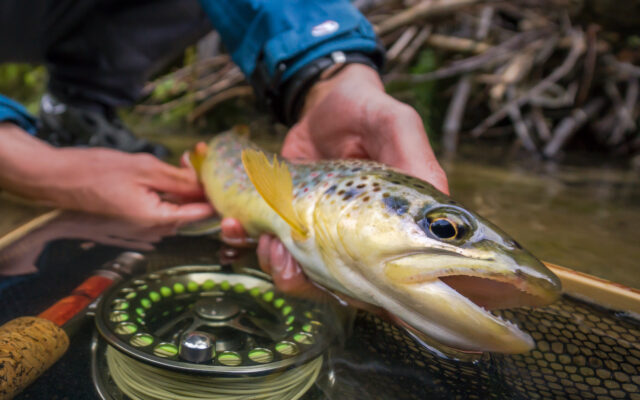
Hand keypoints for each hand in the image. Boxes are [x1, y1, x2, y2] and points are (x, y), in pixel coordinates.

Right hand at [0, 123, 213, 225]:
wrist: (56, 180)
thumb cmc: (95, 172)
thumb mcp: (145, 168)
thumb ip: (180, 180)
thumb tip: (208, 186)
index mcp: (157, 221)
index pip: (202, 213)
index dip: (215, 192)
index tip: (221, 173)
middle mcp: (151, 233)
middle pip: (188, 211)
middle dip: (197, 185)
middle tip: (194, 156)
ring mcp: (139, 232)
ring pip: (173, 210)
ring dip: (180, 188)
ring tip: (179, 161)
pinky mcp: (130, 226)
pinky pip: (157, 212)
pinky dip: (164, 195)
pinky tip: (161, 174)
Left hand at [225, 64, 448, 297]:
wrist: (322, 97)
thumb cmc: (368, 110)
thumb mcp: (396, 125)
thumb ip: (416, 159)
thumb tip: (443, 203)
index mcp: (392, 229)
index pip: (385, 281)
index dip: (363, 296)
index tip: (335, 284)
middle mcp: (357, 240)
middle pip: (334, 286)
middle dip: (302, 279)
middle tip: (284, 252)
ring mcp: (319, 233)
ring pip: (297, 272)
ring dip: (272, 263)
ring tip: (259, 236)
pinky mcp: (286, 219)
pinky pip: (267, 245)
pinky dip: (246, 240)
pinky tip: (234, 224)